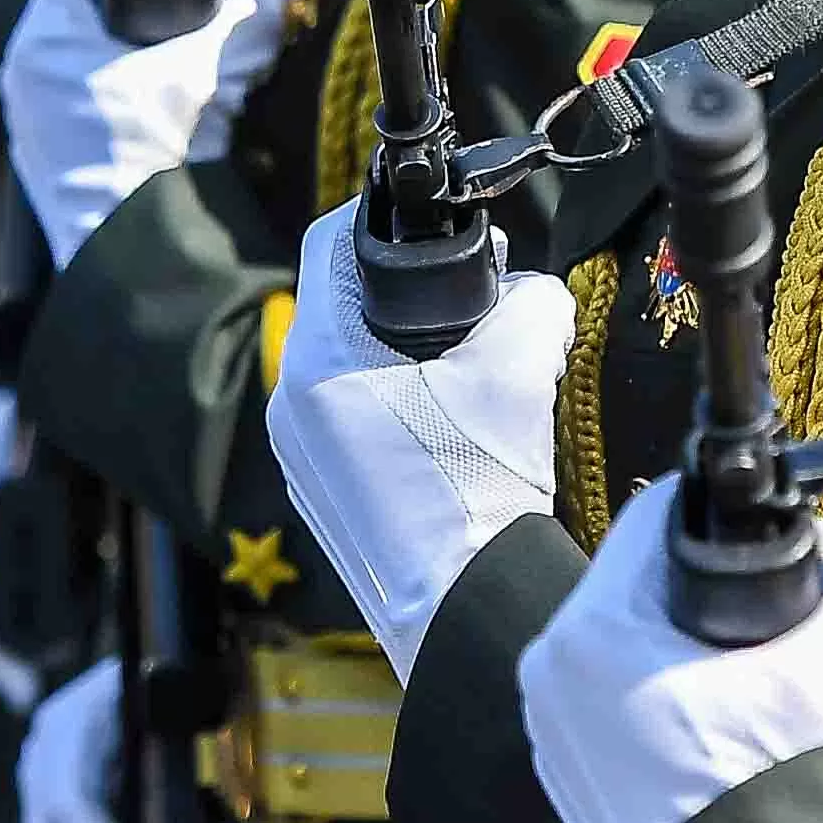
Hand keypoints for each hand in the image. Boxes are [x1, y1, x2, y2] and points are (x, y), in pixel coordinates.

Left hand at [0, 0, 297, 268]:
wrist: (135, 257)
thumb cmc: (150, 160)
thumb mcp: (204, 76)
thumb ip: (243, 26)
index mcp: (48, 34)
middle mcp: (31, 64)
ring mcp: (38, 106)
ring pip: (89, 36)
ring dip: (136, 24)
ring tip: (187, 16)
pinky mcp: (57, 140)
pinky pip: (91, 79)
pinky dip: (129, 66)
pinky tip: (172, 73)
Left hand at [268, 202, 576, 676]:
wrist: (462, 606)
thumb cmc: (477, 484)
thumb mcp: (521, 364)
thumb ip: (531, 299)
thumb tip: (531, 290)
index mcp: (320, 356)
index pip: (331, 239)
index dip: (383, 216)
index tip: (430, 220)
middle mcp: (290, 399)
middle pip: (340, 304)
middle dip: (403, 289)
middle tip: (470, 296)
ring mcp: (298, 452)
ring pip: (343, 363)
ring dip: (396, 350)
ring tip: (466, 366)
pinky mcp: (317, 490)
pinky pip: (345, 418)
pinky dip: (388, 403)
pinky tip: (445, 427)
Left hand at [522, 478, 822, 822]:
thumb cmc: (776, 789)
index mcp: (593, 631)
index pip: (656, 516)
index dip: (736, 512)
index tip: (796, 539)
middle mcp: (552, 674)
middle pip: (643, 583)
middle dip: (722, 585)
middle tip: (792, 606)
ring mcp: (555, 734)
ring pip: (631, 644)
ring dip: (696, 641)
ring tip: (768, 669)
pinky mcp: (573, 781)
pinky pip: (620, 703)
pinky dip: (672, 695)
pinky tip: (731, 720)